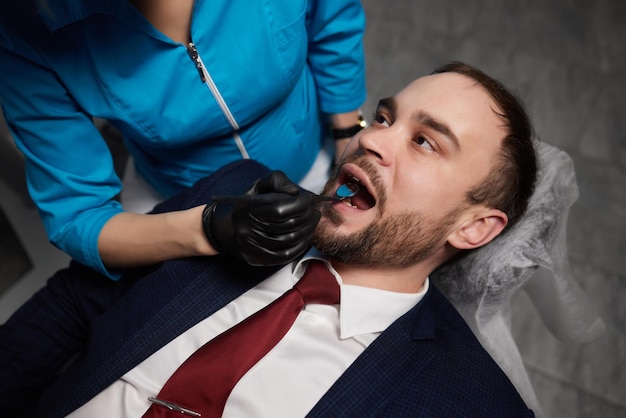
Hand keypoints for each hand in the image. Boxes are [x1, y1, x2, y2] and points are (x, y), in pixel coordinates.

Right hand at [202, 171, 320, 265]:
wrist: (227, 229)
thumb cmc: (250, 204)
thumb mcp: (260, 186)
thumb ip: (280, 182)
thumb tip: (297, 192)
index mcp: (247, 209)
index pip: (280, 210)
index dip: (300, 204)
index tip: (310, 198)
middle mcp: (247, 230)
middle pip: (288, 226)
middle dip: (307, 216)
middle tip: (315, 210)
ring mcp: (252, 247)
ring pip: (290, 241)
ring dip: (308, 230)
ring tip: (313, 220)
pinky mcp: (257, 259)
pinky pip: (286, 256)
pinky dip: (301, 245)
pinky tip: (306, 235)